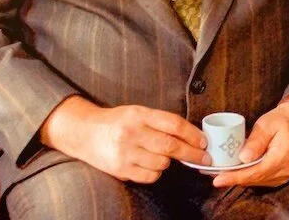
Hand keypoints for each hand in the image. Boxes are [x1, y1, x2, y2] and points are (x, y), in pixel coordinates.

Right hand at [40, 96, 207, 183]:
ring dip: (170, 162)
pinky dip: (156, 172)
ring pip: (162, 163)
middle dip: (192, 153)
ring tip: (164, 156)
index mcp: (139, 114)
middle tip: (205, 157)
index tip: (204, 141)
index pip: (174, 124)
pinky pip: (150, 176)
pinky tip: (152, 164)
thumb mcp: (138, 112)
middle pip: (171, 146)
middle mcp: (132, 133)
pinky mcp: (120, 169)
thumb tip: (192, 135)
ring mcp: (125, 153)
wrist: (84, 133)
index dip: (193, 134)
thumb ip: (161, 122)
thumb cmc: (117, 121)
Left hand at [211, 103, 288, 187]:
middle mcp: (285, 170)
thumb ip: (256, 141)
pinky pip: (262, 179)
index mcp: (283, 156)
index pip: (256, 172)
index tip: (218, 180)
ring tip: (222, 173)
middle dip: (233, 178)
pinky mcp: (281, 175)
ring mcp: (284, 175)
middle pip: (255, 179)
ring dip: (240, 178)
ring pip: (257, 181)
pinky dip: (248, 176)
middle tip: (213, 176)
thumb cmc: (283, 120)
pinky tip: (237, 171)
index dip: (235, 177)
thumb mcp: (267, 124)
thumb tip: (242, 158)